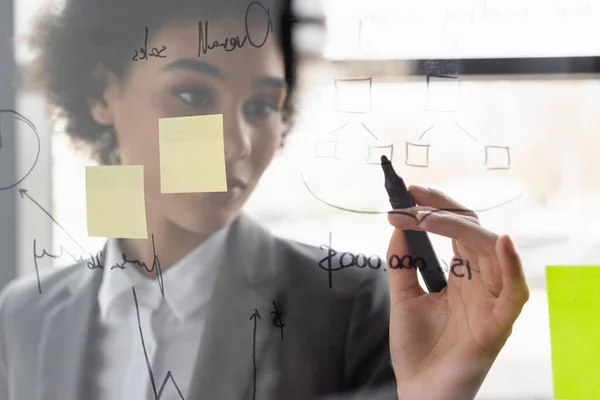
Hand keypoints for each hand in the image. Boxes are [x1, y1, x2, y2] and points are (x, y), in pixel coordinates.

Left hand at [386, 185, 528, 399]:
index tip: (407, 192)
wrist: (419, 391)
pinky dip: (512, 266)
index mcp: (460, 274)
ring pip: (490, 250)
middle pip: (472, 230)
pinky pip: (515, 291)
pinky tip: (503, 242)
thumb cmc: (416, 348)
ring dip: (459, 228)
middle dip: (442, 209)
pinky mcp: (499, 323)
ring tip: (424, 217)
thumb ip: (402, 261)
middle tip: (410, 198)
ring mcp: (491, 299)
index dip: (435, 207)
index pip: (455, 229)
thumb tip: (398, 224)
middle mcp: (479, 281)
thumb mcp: (403, 297)